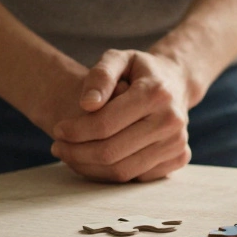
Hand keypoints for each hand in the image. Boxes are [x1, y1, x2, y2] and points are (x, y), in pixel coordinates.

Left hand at [49, 50, 193, 182]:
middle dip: (76, 153)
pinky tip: (95, 160)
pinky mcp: (179, 157)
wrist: (176, 83)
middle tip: (58, 146)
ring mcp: (178, 142)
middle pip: (111, 152)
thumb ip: (100, 76)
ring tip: (71, 154)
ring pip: (122, 171)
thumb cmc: (140, 71)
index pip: (105, 124)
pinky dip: (109, 174)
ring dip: (88, 167)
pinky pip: (136, 178)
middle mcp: (171, 120)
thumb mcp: (119, 59)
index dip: (75, 131)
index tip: (58, 129)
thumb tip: (87, 104)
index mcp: (156, 93)